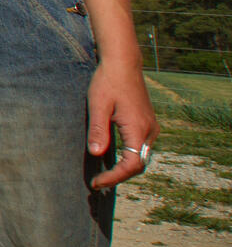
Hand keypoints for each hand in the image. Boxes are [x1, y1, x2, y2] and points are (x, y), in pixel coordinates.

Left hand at [86, 57, 159, 189]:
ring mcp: (151, 127)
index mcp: (139, 129)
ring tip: (103, 175)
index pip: (131, 165)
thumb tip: (96, 153)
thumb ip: (98, 129)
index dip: (114, 177)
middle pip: (138, 165)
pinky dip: (128, 157)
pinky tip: (112, 159)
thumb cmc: (108, 81)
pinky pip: (140, 147)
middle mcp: (150, 131)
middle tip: (97, 183)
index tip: (96, 182)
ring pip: (141, 157)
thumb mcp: (98, 105)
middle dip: (118, 176)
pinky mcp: (147, 123)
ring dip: (124, 169)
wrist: (123, 63)